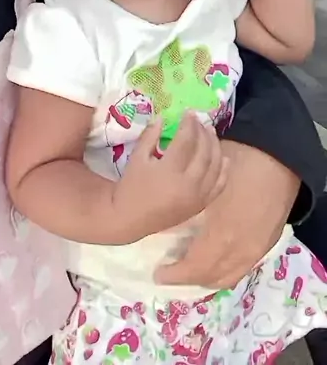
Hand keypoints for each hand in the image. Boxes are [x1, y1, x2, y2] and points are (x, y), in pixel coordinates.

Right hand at [113, 113, 228, 241]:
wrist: (130, 219)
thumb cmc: (131, 186)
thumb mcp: (137, 158)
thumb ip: (150, 136)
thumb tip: (163, 117)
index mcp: (169, 171)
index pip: (186, 141)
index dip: (189, 124)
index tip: (189, 112)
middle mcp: (188, 184)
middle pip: (204, 152)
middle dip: (203, 133)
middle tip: (200, 121)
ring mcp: (197, 196)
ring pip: (215, 167)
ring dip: (215, 147)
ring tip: (211, 133)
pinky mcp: (200, 205)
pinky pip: (219, 186)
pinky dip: (223, 171)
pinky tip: (223, 158)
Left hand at [154, 140, 299, 288]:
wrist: (278, 156)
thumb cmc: (237, 163)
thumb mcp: (204, 185)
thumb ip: (187, 211)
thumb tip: (166, 227)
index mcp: (222, 234)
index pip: (195, 268)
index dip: (175, 275)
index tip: (158, 272)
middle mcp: (241, 249)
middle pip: (211, 278)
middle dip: (189, 279)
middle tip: (170, 272)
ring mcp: (257, 248)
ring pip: (229, 277)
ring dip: (207, 278)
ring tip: (189, 269)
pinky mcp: (268, 243)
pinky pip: (244, 268)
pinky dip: (226, 270)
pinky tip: (214, 260)